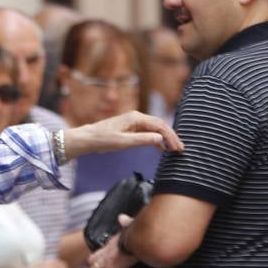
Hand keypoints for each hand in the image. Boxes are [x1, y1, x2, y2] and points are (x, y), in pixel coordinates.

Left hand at [62, 111, 184, 159]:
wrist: (87, 139)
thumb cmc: (102, 140)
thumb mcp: (123, 142)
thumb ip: (142, 140)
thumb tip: (160, 139)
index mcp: (136, 118)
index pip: (160, 126)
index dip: (171, 136)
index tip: (177, 148)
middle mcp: (137, 117)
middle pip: (160, 126)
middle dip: (171, 137)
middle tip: (180, 149)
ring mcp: (134, 122)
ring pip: (155, 129)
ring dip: (165, 138)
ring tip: (174, 149)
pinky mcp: (130, 129)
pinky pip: (147, 133)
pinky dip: (155, 140)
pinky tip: (161, 148)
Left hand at [90, 215, 138, 267]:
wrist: (144, 234)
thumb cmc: (142, 230)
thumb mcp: (133, 226)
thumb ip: (127, 223)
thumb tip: (121, 217)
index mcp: (111, 242)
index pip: (96, 254)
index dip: (100, 263)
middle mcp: (106, 250)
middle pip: (93, 262)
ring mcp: (108, 258)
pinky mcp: (113, 266)